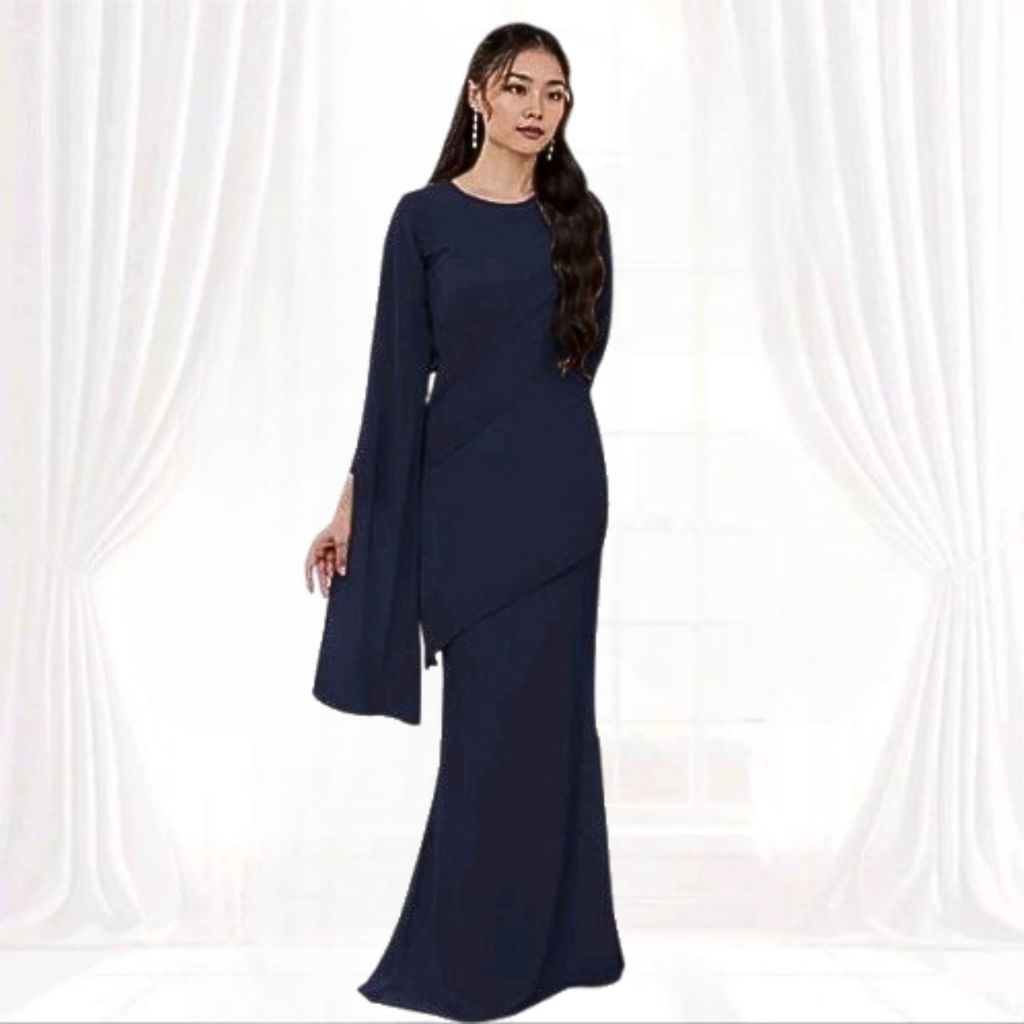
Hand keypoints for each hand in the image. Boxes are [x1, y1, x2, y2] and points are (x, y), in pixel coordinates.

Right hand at [304, 475, 353, 595]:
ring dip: (330, 579)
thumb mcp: (343, 541)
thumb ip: (342, 557)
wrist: (352, 513)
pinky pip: (337, 564)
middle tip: (326, 595)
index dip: (309, 578)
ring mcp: (330, 551)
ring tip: (334, 592)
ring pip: (329, 569)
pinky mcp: (339, 551)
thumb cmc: (344, 524)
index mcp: (317, 546)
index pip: (310, 565)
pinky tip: (340, 581)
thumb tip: (341, 573)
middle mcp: (322, 550)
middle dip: (323, 583)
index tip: (311, 590)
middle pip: (320, 570)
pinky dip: (338, 571)